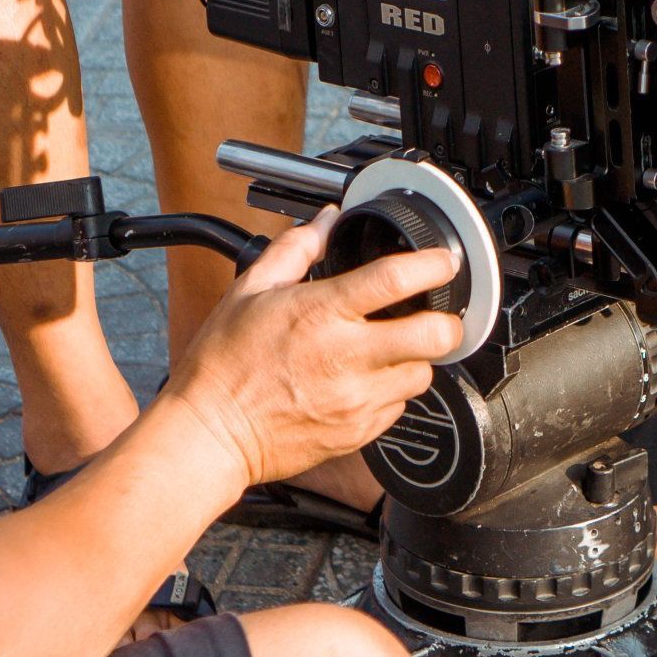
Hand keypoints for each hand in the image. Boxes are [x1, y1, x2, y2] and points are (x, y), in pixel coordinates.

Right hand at [163, 213, 464, 493]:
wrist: (211, 435)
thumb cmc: (223, 366)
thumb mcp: (249, 291)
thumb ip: (295, 249)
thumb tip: (324, 221)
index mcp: (322, 314)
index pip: (396, 280)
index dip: (432, 265)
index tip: (443, 261)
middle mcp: (347, 358)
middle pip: (435, 336)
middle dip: (445, 321)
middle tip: (434, 314)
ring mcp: (357, 400)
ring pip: (423, 374)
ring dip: (417, 358)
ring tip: (390, 349)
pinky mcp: (358, 433)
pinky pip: (399, 407)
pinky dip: (392, 391)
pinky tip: (366, 381)